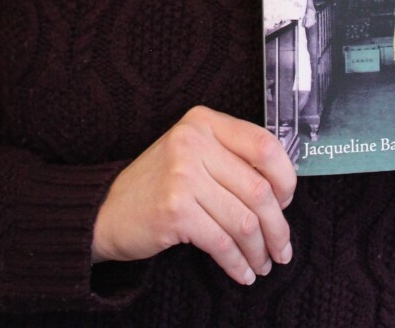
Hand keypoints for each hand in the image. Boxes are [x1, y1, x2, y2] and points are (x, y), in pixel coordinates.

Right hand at [91, 106, 295, 285]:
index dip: (285, 178)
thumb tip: (283, 191)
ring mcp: (183, 174)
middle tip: (282, 247)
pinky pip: (222, 243)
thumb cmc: (160, 184)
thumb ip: (231, 158)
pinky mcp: (175, 210)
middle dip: (278, 226)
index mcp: (204, 121)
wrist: (107, 210)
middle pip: (258, 189)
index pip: (264, 145)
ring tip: (263, 264)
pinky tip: (242, 273)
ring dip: (260, 250)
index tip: (286, 202)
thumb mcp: (194, 154)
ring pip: (244, 220)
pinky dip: (237, 263)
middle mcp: (193, 141)